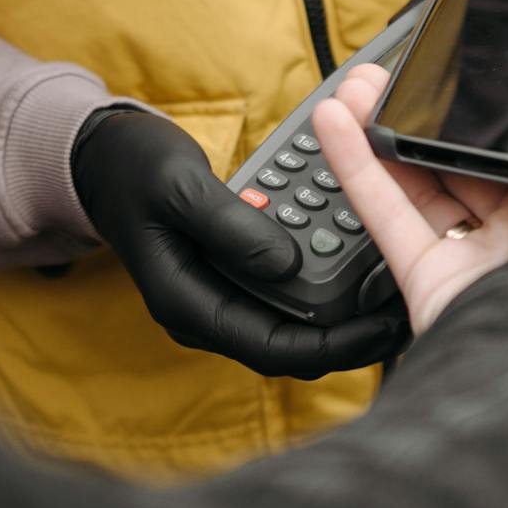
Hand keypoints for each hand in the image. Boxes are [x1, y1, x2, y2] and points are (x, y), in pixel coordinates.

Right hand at [73, 111, 405, 377]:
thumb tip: (287, 262)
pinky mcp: (232, 275)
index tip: (383, 328)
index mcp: (188, 304)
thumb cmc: (131, 169)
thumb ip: (230, 225)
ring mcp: (221, 295)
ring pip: (294, 320)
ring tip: (395, 285)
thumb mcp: (178, 185)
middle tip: (407, 309)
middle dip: (351, 334)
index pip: (273, 349)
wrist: (100, 158)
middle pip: (293, 346)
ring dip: (342, 308)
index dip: (334, 346)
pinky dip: (323, 275)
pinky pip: (286, 288)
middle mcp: (209, 311)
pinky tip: (360, 252)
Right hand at [310, 66, 507, 333]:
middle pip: (471, 159)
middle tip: (396, 76)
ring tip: (355, 87)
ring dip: (384, 130)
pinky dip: (356, 166)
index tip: (469, 72)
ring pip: (422, 183)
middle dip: (430, 114)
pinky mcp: (431, 279)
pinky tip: (336, 120)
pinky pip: (388, 214)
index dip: (504, 108)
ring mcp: (482, 256)